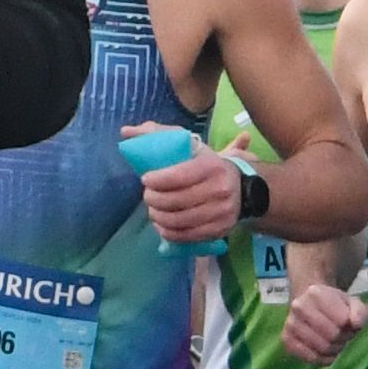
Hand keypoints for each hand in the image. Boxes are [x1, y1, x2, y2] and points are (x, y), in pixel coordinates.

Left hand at [125, 127, 244, 242]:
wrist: (242, 186)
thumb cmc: (206, 163)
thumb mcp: (188, 144)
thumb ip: (157, 134)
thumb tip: (125, 131)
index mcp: (212, 165)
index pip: (179, 176)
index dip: (157, 180)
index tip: (145, 178)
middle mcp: (220, 189)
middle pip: (176, 201)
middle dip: (153, 200)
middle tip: (147, 195)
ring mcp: (222, 212)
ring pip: (180, 221)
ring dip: (158, 217)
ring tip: (153, 210)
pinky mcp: (220, 230)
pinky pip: (188, 236)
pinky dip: (169, 232)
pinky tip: (162, 224)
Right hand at [283, 283, 364, 364]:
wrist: (309, 304)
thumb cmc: (333, 305)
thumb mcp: (352, 302)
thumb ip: (360, 311)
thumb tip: (355, 324)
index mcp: (316, 293)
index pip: (342, 320)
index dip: (350, 326)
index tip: (347, 323)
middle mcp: (299, 306)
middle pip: (332, 335)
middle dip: (342, 339)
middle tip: (342, 335)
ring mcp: (290, 324)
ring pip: (322, 348)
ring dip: (334, 349)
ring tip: (333, 342)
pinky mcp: (286, 340)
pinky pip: (310, 358)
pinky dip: (322, 359)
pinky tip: (325, 352)